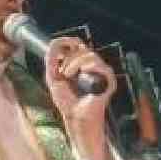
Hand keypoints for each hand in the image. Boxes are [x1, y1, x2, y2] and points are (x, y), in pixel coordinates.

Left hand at [44, 36, 116, 159]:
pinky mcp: (108, 80)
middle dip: (68, 58)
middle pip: (82, 48)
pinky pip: (99, 65)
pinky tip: (81, 74)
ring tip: (68, 76)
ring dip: (74, 63)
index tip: (58, 49)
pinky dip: (87, 67)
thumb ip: (52, 59)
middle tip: (63, 73)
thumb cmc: (66, 101)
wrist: (75, 117)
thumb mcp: (53, 77)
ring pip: (89, 54)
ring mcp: (102, 72)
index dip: (68, 42)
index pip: (78, 44)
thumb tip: (55, 42)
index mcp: (81, 64)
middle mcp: (93, 66)